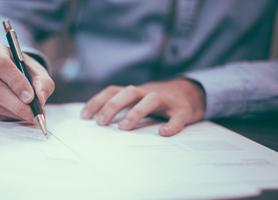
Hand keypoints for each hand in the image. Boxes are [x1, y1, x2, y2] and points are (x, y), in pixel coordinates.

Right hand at [0, 42, 54, 121]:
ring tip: (30, 114)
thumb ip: (43, 83)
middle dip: (18, 105)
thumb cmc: (25, 71)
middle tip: (34, 114)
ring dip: (15, 112)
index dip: (16, 83)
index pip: (2, 65)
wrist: (12, 76)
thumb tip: (40, 98)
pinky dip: (7, 116)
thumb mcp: (39, 73)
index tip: (30, 97)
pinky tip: (17, 113)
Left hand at [81, 79, 205, 135]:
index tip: (84, 116)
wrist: (192, 92)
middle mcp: (148, 92)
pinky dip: (171, 124)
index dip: (97, 101)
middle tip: (101, 122)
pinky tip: (163, 133)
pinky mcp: (183, 110)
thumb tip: (99, 122)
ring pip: (150, 100)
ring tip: (124, 127)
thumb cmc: (159, 100)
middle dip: (112, 106)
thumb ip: (123, 107)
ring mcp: (166, 100)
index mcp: (135, 92)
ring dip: (136, 112)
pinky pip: (177, 116)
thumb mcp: (138, 100)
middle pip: (128, 92)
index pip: (113, 91)